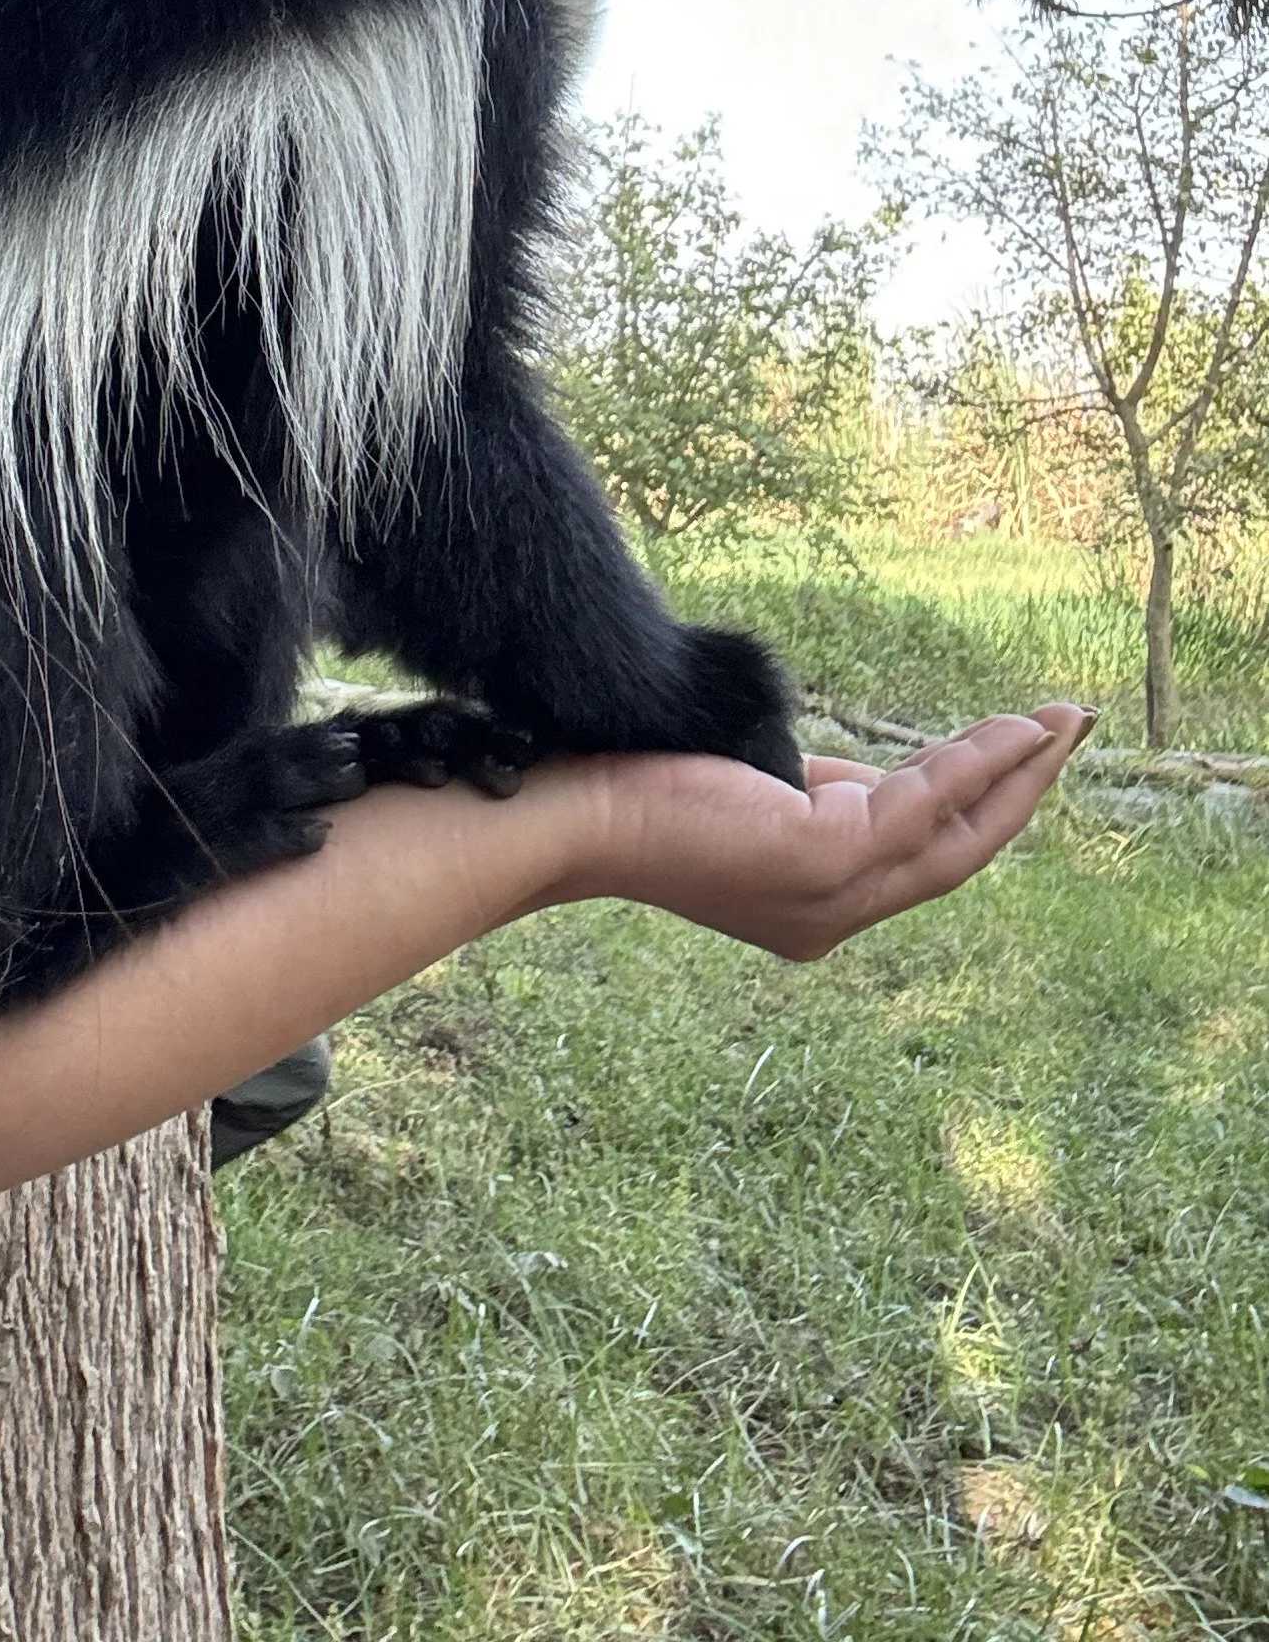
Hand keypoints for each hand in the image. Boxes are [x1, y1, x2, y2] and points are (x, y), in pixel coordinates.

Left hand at [556, 706, 1093, 959]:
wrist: (572, 807)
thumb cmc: (646, 790)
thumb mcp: (760, 796)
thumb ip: (826, 794)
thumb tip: (888, 776)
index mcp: (817, 912)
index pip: (920, 861)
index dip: (981, 807)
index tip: (1024, 751)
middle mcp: (831, 921)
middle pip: (957, 858)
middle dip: (1022, 794)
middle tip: (1070, 733)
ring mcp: (830, 899)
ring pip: (953, 837)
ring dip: (1015, 774)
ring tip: (1059, 723)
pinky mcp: (821, 858)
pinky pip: (920, 806)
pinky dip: (972, 765)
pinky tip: (1008, 729)